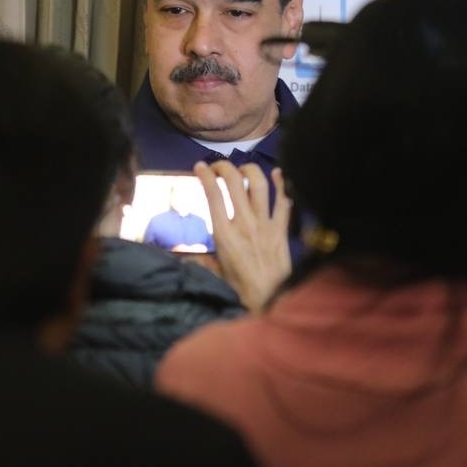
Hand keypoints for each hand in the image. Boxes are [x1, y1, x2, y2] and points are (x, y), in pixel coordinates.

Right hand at [195, 161, 291, 313]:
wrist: (271, 299)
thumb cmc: (239, 288)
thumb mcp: (214, 273)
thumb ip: (200, 261)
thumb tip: (183, 259)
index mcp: (224, 233)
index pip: (212, 195)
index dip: (205, 175)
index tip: (200, 167)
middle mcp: (244, 223)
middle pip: (234, 182)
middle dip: (225, 167)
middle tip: (219, 167)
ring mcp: (265, 224)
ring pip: (260, 185)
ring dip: (251, 170)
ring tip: (244, 169)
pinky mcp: (281, 229)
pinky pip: (283, 202)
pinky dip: (282, 185)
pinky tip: (279, 173)